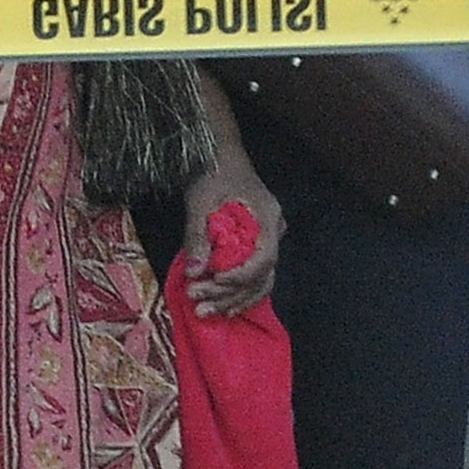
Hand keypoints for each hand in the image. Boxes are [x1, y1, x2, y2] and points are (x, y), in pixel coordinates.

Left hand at [178, 152, 284, 317]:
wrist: (221, 157)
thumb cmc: (213, 173)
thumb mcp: (200, 201)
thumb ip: (197, 236)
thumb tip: (194, 272)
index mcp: (268, 218)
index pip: (264, 257)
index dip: (240, 276)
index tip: (213, 280)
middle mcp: (274, 233)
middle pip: (261, 275)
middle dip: (228, 294)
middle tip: (197, 303)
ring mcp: (268, 241)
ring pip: (259, 282)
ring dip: (232, 300)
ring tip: (203, 312)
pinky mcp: (256, 248)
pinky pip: (254, 278)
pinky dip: (238, 295)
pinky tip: (221, 309)